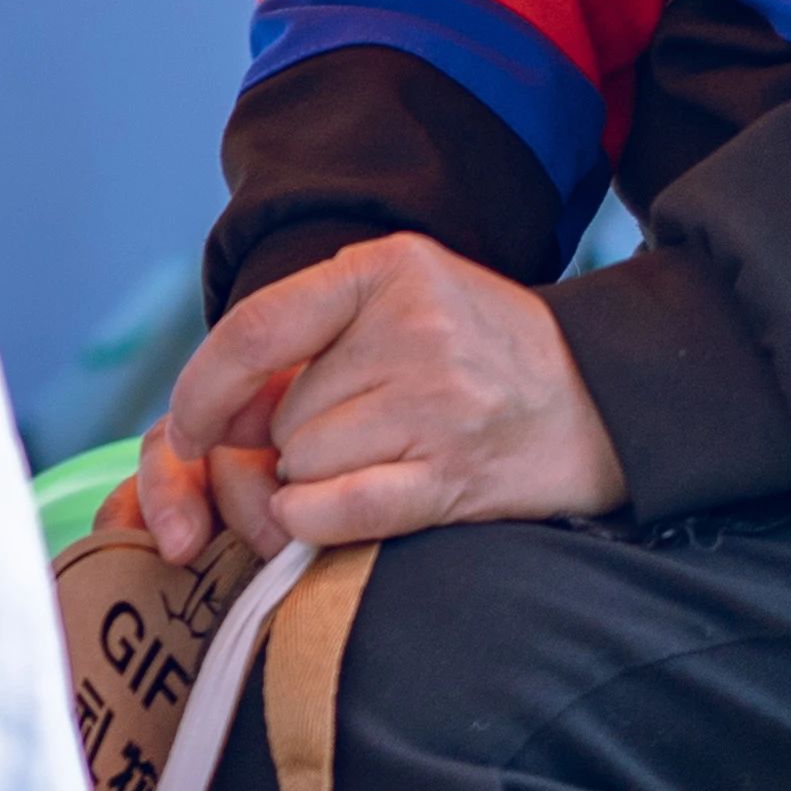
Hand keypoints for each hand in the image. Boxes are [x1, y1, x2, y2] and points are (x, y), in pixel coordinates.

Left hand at [132, 233, 623, 561]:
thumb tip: (223, 415)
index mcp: (385, 270)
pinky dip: (317, 520)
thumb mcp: (402, 298)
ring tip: (381, 455)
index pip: (255, 329)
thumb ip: (310, 333)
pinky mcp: (457, 473)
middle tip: (348, 434)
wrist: (602, 395)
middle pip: (282, 412)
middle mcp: (411, 330)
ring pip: (306, 461)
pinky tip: (333, 509)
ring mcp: (437, 403)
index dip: (202, 388)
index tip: (188, 429)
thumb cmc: (478, 348)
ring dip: (316, 477)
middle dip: (287, 440)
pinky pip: (342, 508)